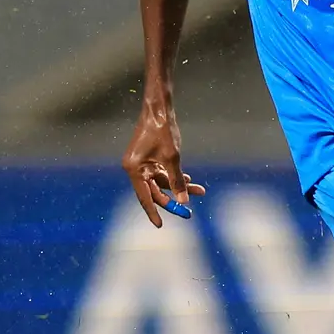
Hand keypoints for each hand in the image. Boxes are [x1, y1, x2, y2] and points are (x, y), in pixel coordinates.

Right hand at [122, 104, 206, 227]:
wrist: (159, 108)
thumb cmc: (163, 131)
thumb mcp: (173, 158)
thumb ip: (177, 181)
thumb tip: (184, 201)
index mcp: (134, 170)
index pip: (145, 197)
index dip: (153, 212)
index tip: (160, 226)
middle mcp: (134, 168)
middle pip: (155, 191)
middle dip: (174, 198)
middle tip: (190, 211)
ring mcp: (141, 163)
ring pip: (161, 182)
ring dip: (179, 186)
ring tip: (199, 190)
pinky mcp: (148, 157)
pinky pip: (161, 173)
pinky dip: (174, 176)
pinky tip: (189, 177)